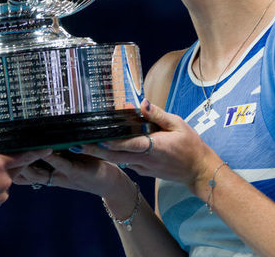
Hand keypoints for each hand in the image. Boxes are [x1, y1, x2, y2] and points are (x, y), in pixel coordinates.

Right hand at [0, 108, 51, 229]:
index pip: (24, 155)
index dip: (37, 151)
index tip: (49, 147)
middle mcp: (4, 179)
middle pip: (17, 165)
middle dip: (17, 158)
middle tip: (9, 151)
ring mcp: (2, 193)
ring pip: (8, 177)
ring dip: (1, 171)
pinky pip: (1, 189)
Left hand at [79, 100, 217, 189]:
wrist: (199, 171)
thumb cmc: (190, 145)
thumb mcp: (178, 125)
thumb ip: (158, 114)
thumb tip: (141, 102)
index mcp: (155, 147)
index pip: (130, 145)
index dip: (113, 142)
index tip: (96, 138)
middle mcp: (145, 160)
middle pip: (116, 156)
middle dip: (95, 151)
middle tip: (76, 144)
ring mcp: (143, 168)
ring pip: (118, 160)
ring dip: (100, 154)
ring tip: (80, 145)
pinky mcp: (142, 171)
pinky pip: (125, 162)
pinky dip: (112, 156)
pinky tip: (99, 149)